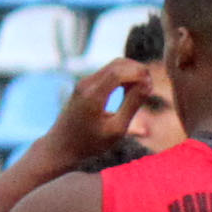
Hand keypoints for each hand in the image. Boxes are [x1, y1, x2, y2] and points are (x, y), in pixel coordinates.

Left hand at [38, 60, 152, 169]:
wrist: (61, 147)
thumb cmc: (89, 143)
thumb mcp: (116, 130)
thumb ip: (132, 106)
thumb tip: (147, 85)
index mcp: (93, 95)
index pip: (119, 71)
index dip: (139, 74)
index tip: (151, 87)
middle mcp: (87, 84)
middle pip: (118, 64)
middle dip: (137, 71)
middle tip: (149, 88)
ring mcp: (84, 82)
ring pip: (113, 66)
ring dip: (130, 73)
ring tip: (140, 92)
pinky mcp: (85, 85)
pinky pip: (108, 72)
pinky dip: (122, 77)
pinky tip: (128, 92)